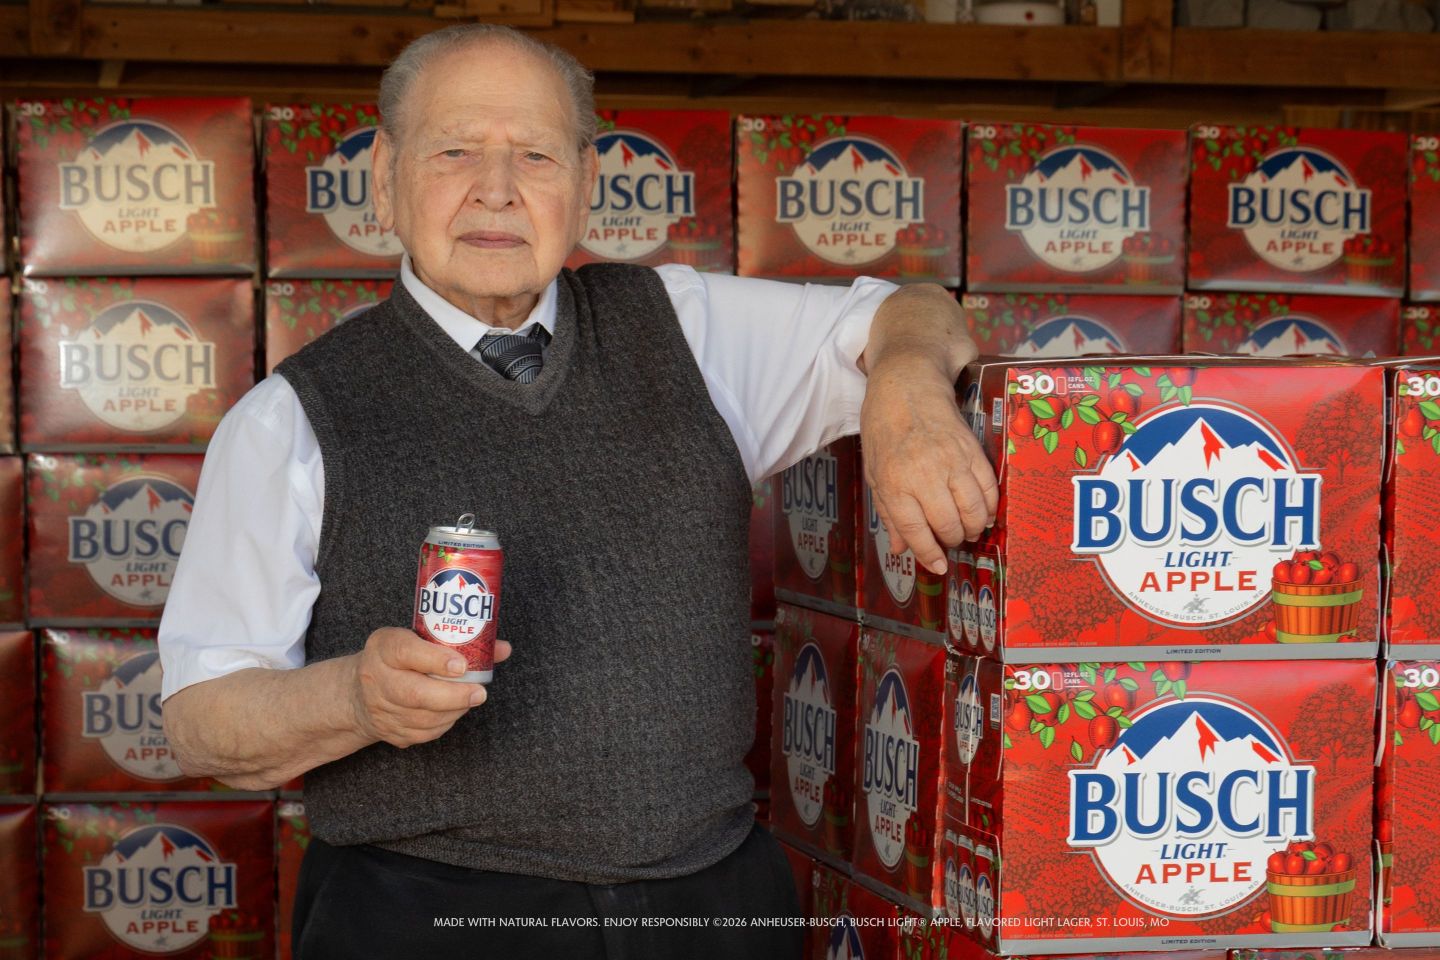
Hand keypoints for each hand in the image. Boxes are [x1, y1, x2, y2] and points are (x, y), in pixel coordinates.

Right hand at [349, 627, 512, 748]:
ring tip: (470, 699)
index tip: (462, 665)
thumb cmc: (399, 659)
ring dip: (453, 711)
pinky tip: (454, 712)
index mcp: (383, 647)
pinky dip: (444, 724)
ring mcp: (380, 709)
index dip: (435, 660)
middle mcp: (375, 678)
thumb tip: (503, 649)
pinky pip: (422, 733)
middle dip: (452, 695)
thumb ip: (458, 642)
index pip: (405, 652)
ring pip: (422, 717)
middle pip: (414, 693)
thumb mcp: (417, 638)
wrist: (358, 692)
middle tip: (479, 693)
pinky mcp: (388, 731)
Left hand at [861, 355, 997, 574]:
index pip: (915, 531)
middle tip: (951, 540)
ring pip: (974, 511)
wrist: (908, 383)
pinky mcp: (972, 450)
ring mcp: (951, 461)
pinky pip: (989, 489)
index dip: (929, 554)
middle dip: (952, 540)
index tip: (939, 566)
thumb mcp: (876, 471)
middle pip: (948, 525)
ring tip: (968, 528)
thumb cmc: (884, 428)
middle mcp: (923, 474)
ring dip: (973, 527)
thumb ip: (889, 512)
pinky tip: (984, 512)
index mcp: (894, 482)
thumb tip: (901, 550)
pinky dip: (990, 507)